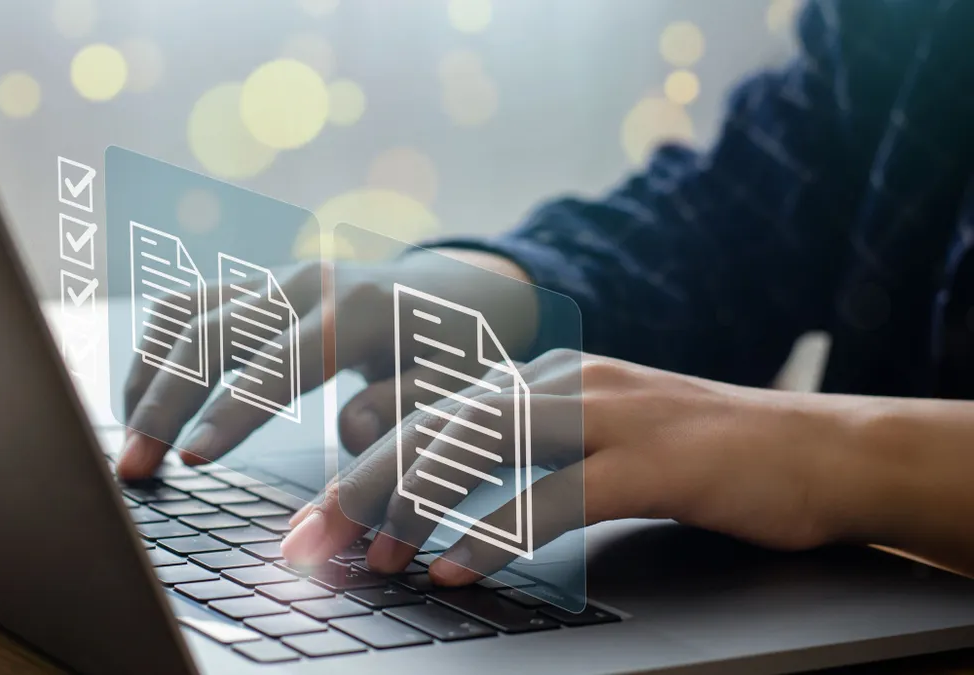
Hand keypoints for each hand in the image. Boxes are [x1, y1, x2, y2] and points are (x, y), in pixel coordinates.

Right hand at [116, 253, 537, 478]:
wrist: (459, 290)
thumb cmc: (460, 348)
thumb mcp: (462, 384)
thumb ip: (410, 409)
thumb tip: (351, 433)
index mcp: (359, 312)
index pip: (281, 363)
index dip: (232, 412)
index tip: (191, 460)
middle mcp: (305, 285)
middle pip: (211, 333)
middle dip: (164, 402)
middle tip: (133, 469)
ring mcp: (274, 280)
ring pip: (184, 313)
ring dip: (146, 377)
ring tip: (130, 444)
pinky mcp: (255, 287)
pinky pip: (185, 309)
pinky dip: (155, 354)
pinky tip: (144, 404)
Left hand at [281, 350, 857, 584]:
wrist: (823, 450)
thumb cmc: (699, 459)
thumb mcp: (597, 443)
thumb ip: (521, 454)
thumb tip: (433, 498)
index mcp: (546, 377)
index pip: (432, 408)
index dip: (362, 458)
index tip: (315, 515)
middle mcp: (568, 382)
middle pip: (439, 422)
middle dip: (362, 481)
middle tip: (308, 541)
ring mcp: (613, 414)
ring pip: (486, 442)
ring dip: (416, 502)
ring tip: (367, 555)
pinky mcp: (658, 459)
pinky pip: (559, 494)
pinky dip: (498, 532)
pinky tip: (456, 569)